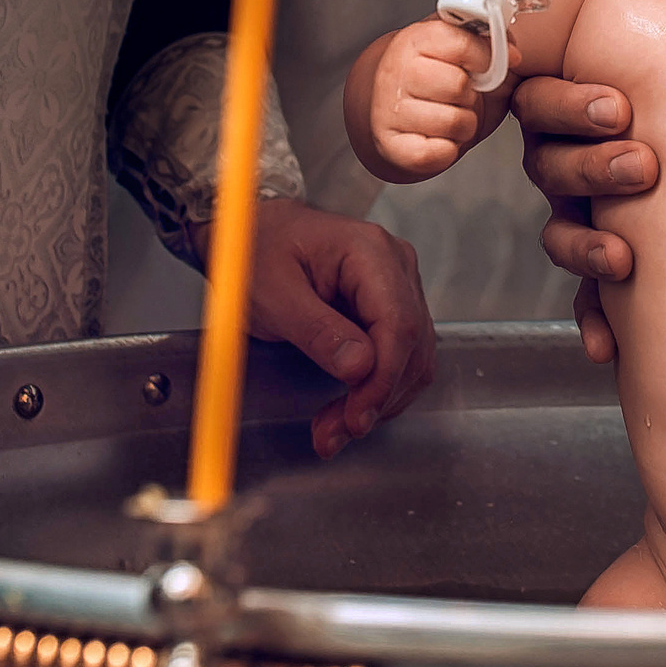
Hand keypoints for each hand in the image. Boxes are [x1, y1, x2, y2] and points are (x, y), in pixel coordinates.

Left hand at [246, 200, 437, 458]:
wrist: (254, 232)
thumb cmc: (257, 250)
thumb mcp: (272, 292)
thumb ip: (315, 329)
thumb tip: (360, 367)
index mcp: (370, 251)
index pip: (398, 323)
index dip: (383, 379)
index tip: (356, 417)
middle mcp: (395, 267)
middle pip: (410, 346)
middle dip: (376, 398)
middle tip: (333, 434)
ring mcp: (398, 287)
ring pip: (411, 359)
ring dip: (377, 401)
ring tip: (333, 428)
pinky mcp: (390, 309)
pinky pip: (400, 358)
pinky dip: (377, 390)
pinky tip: (347, 408)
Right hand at [366, 20, 490, 177]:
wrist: (399, 116)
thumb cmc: (439, 84)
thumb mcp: (465, 55)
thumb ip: (492, 45)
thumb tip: (513, 54)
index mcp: (415, 40)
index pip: (461, 43)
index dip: (487, 58)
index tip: (495, 65)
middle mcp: (396, 71)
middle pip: (458, 86)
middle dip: (471, 96)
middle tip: (461, 97)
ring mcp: (389, 109)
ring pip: (454, 122)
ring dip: (464, 125)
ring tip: (450, 117)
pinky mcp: (391, 146)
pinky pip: (440, 153)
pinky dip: (448, 150)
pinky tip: (438, 139)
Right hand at [511, 0, 653, 362]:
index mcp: (574, 90)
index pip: (545, 102)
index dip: (571, 106)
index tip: (620, 106)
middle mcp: (573, 147)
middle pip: (553, 166)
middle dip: (591, 170)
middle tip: (642, 162)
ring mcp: (593, 203)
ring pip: (567, 231)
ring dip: (587, 249)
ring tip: (624, 259)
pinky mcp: (621, 254)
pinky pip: (592, 297)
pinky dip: (594, 322)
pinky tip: (605, 350)